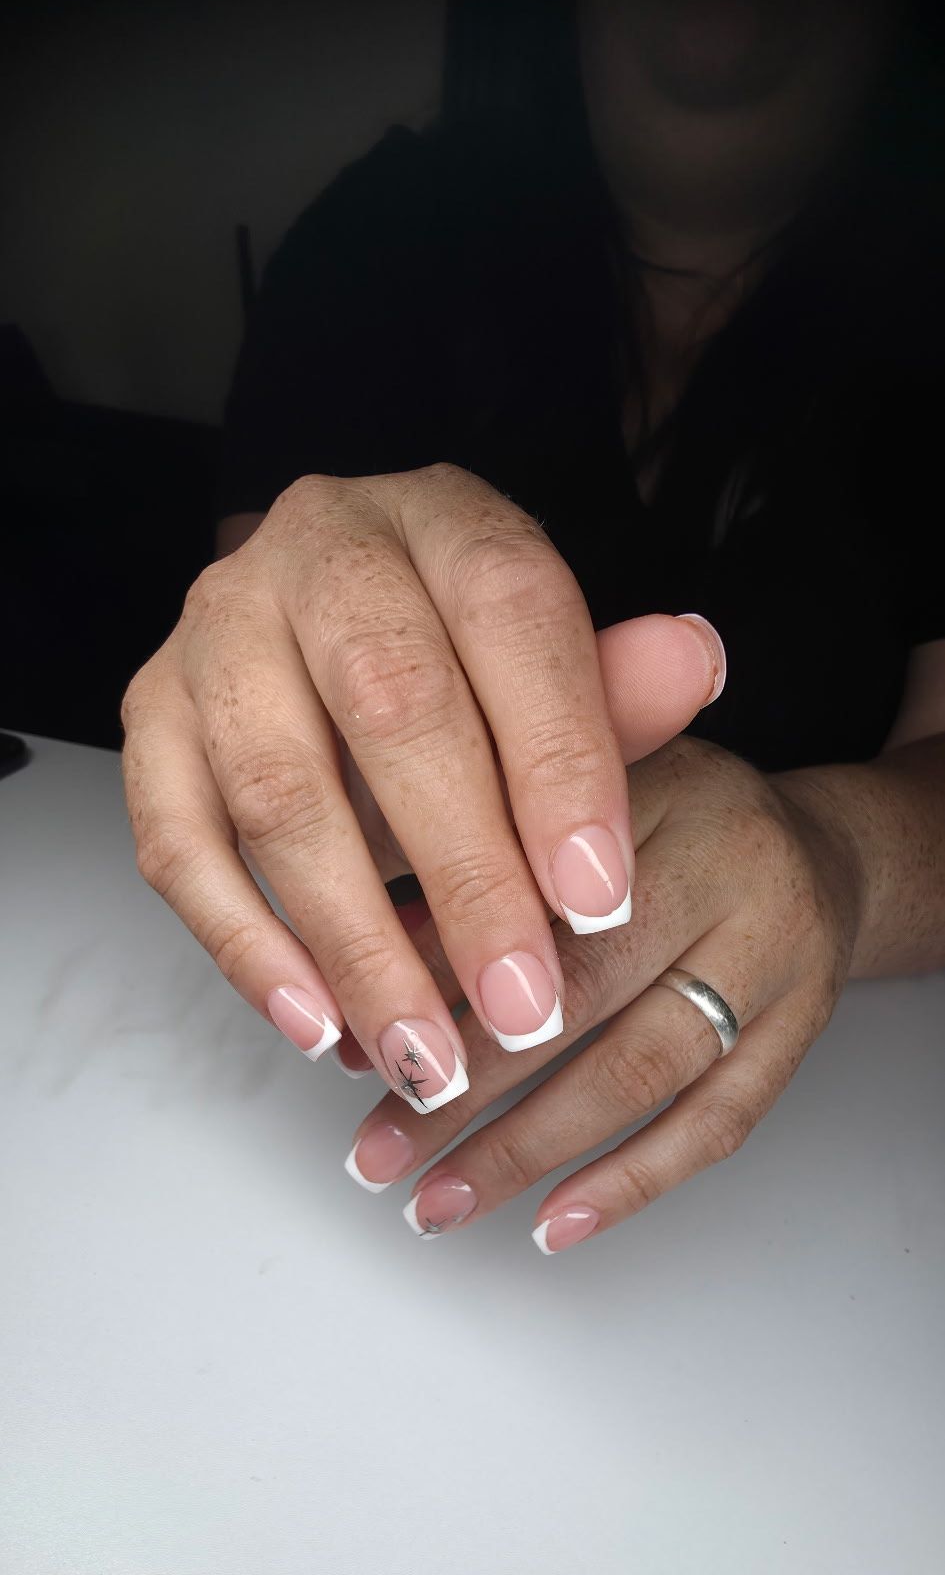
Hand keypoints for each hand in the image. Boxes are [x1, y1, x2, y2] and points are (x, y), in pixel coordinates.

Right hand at [122, 465, 721, 1107]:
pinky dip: (248, 947)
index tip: (603, 903)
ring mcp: (216, 629)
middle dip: (466, 878)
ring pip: (279, 791)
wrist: (338, 630)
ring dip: (357, 942)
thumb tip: (693, 663)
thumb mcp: (556, 672)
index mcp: (443, 518)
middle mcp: (316, 547)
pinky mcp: (150, 713)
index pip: (512, 618)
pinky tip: (319, 1025)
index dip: (562, 766)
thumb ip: (615, 691)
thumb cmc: (465, 667)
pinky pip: (177, 844)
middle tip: (523, 1006)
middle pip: (391, 709)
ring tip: (427, 1056)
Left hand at [344, 737, 863, 1246]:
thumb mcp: (570, 792)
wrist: (822, 851)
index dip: (435, 976)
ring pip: (641, 1073)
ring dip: (527, 1152)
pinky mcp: (799, 1037)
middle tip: (377, 1149)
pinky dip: (628, 1185)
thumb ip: (472, 848)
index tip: (357, 1041)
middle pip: (584, 992)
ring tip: (438, 1199)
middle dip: (464, 1084)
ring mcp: (775, 962)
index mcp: (662, 795)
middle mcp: (733, 872)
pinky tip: (551, 1223)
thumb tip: (349, 950)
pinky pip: (715, 1126)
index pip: (532, 896)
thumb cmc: (671, 823)